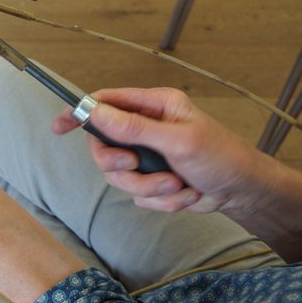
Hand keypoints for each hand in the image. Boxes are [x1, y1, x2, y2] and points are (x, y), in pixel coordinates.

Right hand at [52, 87, 263, 214]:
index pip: (105, 103)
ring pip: (118, 176)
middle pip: (103, 146)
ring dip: (148, 187)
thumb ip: (135, 128)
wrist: (242, 194)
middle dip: (119, 164)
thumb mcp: (178, 140)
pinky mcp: (150, 181)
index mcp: (153, 106)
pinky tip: (182, 193)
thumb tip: (96, 113)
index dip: (80, 113)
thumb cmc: (222, 157)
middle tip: (133, 165)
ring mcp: (146, 156)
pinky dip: (159, 200)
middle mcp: (145, 128)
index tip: (60, 126)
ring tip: (175, 185)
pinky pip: (136, 195)